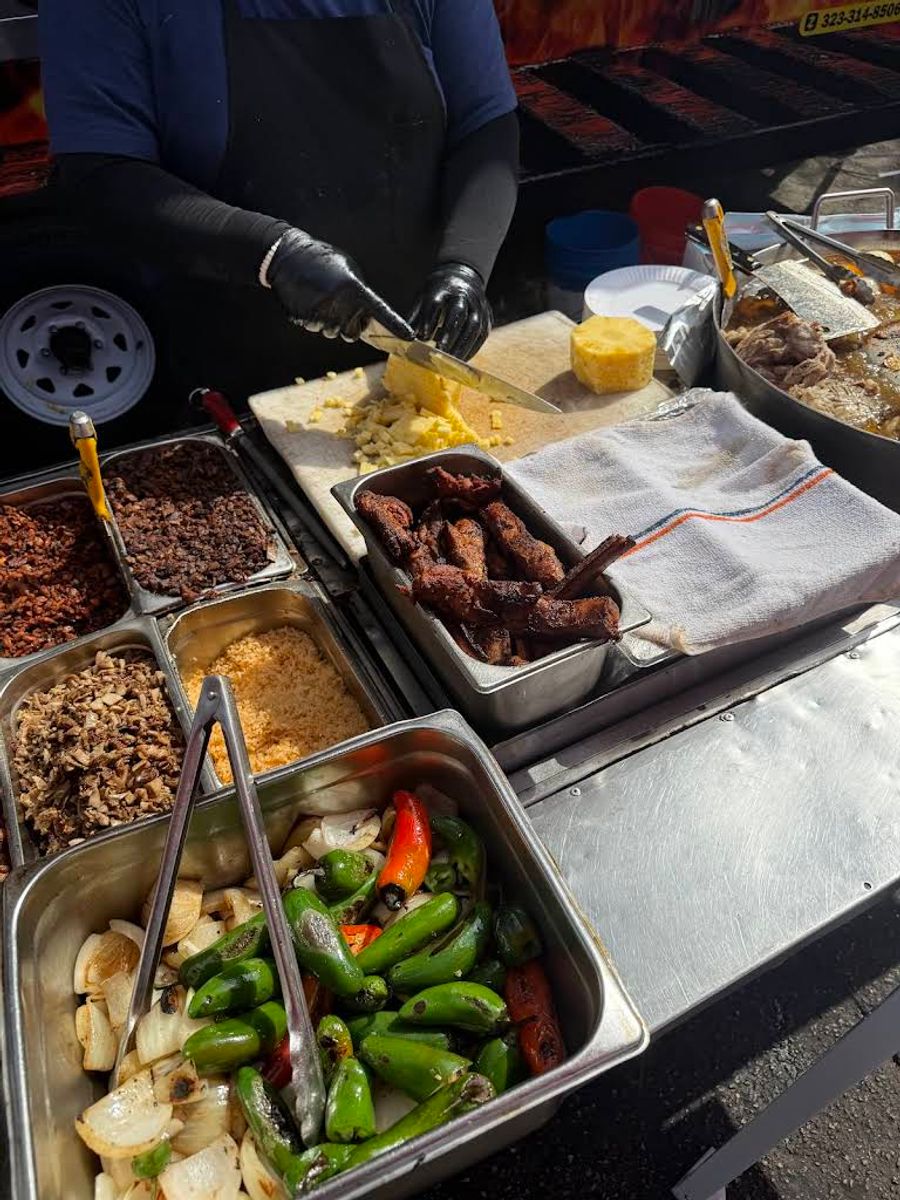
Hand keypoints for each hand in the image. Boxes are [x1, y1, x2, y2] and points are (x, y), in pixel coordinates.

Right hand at [265, 229, 413, 341]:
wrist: (287, 256)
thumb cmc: (322, 260)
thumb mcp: (348, 269)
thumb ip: (361, 292)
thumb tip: (370, 314)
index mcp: (354, 288)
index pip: (380, 311)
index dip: (395, 325)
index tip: (409, 337)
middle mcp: (340, 303)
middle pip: (351, 334)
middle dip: (347, 326)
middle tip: (338, 307)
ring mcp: (321, 312)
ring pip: (331, 333)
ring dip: (327, 322)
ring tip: (319, 299)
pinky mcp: (304, 318)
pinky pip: (313, 329)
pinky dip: (311, 319)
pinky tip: (308, 301)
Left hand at [412, 263, 491, 360]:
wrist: (464, 279)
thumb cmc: (438, 293)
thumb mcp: (423, 298)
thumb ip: (415, 318)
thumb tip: (403, 340)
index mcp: (443, 287)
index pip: (436, 302)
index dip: (429, 319)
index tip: (422, 336)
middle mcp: (463, 294)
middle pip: (458, 313)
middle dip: (449, 333)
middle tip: (439, 351)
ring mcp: (478, 306)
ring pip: (473, 326)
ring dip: (461, 345)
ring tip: (450, 360)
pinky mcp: (487, 317)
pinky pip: (481, 335)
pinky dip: (471, 349)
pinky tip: (460, 359)